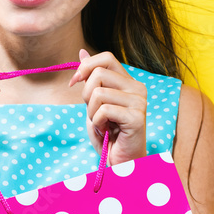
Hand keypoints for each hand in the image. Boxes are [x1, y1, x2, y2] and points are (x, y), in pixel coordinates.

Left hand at [68, 49, 147, 165]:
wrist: (120, 161)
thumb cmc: (108, 134)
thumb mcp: (94, 102)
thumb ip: (91, 78)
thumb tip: (82, 51)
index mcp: (128, 82)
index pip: (106, 57)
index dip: (85, 67)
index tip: (73, 83)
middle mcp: (138, 88)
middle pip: (98, 74)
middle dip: (86, 95)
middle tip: (94, 113)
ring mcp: (139, 102)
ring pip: (98, 93)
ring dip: (91, 113)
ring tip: (102, 124)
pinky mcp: (136, 117)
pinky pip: (104, 110)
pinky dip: (98, 123)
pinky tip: (107, 132)